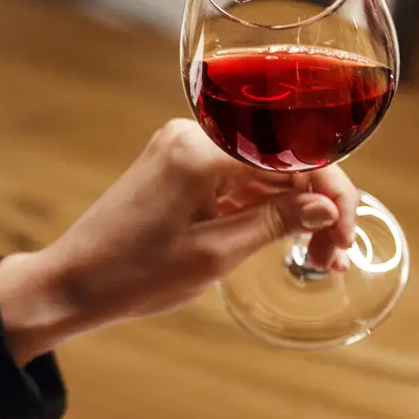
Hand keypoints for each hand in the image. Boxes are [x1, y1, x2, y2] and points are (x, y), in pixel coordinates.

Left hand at [0, 119, 359, 362]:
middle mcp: (193, 135)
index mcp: (201, 152)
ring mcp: (184, 148)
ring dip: (294, 209)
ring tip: (320, 258)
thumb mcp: (214, 255)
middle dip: (317, 204)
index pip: (293, 155)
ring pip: (263, 169)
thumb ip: (274, 223)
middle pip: (281, 158)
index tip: (345, 234)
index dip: (331, 193)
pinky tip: (287, 239)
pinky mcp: (178, 166)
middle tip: (335, 256)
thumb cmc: (134, 275)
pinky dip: (262, 207)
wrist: (72, 283)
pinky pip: (236, 178)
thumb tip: (328, 206)